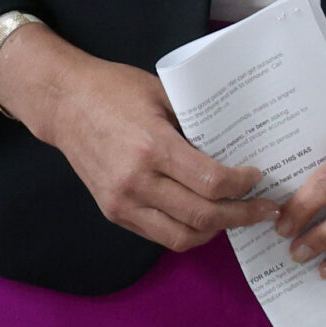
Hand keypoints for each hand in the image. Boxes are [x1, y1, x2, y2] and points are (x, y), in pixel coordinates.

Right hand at [0, 22, 276, 249]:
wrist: (61, 102)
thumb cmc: (112, 89)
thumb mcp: (160, 93)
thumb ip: (194, 122)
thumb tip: (235, 145)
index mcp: (152, 146)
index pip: (211, 182)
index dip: (243, 186)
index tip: (258, 178)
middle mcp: (136, 180)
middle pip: (203, 216)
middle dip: (242, 215)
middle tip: (264, 209)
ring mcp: (122, 201)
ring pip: (182, 236)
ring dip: (215, 231)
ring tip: (235, 217)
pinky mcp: (113, 211)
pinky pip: (159, 234)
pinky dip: (186, 230)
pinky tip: (202, 217)